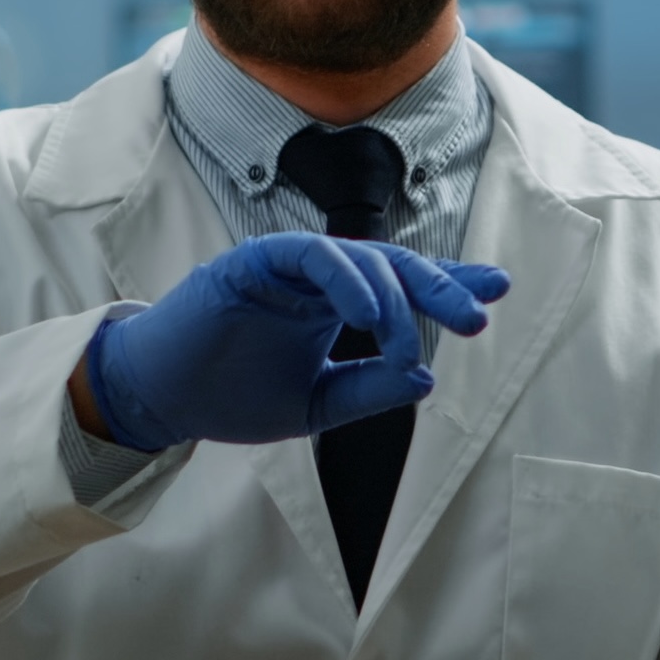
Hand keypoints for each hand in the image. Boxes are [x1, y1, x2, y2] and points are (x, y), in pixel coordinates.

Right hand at [76, 233, 508, 451]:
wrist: (161, 400)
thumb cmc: (233, 395)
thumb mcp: (316, 404)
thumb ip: (369, 390)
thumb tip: (427, 377)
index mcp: (340, 304)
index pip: (405, 286)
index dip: (450, 285)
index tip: (497, 291)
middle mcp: (323, 278)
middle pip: (397, 266)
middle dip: (440, 287)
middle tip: (476, 316)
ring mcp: (290, 266)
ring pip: (361, 257)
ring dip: (392, 298)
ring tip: (402, 339)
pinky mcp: (255, 260)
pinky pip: (311, 255)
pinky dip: (345, 278)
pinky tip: (368, 313)